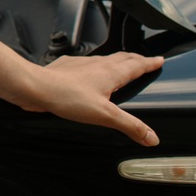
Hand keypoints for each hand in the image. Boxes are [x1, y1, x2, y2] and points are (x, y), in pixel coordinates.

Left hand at [20, 52, 164, 145]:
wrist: (36, 86)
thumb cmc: (67, 97)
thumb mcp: (105, 115)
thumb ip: (130, 126)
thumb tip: (152, 137)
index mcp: (111, 73)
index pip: (136, 65)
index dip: (150, 62)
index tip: (159, 59)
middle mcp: (97, 64)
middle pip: (122, 58)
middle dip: (136, 58)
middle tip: (144, 59)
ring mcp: (81, 64)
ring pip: (104, 59)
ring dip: (116, 61)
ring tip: (121, 65)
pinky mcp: (67, 67)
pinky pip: (86, 64)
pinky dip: (95, 66)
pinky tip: (89, 72)